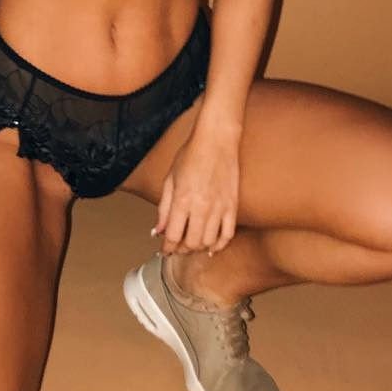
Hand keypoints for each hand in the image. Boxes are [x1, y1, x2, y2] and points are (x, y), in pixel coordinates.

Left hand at [153, 128, 238, 256]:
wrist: (217, 140)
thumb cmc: (191, 155)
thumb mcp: (170, 179)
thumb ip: (164, 208)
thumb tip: (159, 230)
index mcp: (182, 199)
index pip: (173, 236)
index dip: (167, 247)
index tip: (165, 249)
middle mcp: (201, 207)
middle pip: (191, 243)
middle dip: (181, 249)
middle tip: (177, 246)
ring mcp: (219, 207)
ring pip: (209, 242)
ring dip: (199, 247)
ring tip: (192, 243)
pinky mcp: (233, 206)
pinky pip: (228, 234)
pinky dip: (219, 245)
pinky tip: (212, 246)